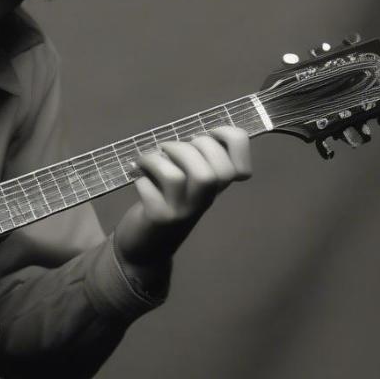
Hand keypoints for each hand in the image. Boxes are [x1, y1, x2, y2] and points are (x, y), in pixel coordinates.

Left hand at [114, 126, 251, 271]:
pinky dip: (142, 177)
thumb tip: (194, 132)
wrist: (146, 246)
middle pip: (212, 173)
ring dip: (160, 159)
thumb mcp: (187, 179)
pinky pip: (150, 189)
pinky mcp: (158, 218)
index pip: (240, 166)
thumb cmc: (167, 202)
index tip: (209, 132)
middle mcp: (205, 200)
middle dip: (188, 148)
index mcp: (217, 186)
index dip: (230, 139)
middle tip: (168, 149)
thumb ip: (195, 157)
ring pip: (178, 178)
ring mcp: (182, 211)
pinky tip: (139, 178)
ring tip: (149, 159)